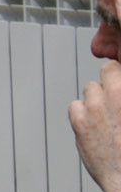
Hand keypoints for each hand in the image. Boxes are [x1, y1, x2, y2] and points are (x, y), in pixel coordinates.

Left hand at [70, 60, 120, 191]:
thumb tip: (118, 92)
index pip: (120, 67)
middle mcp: (116, 96)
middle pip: (107, 72)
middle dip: (112, 81)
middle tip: (117, 97)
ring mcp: (96, 108)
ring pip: (90, 88)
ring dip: (97, 98)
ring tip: (108, 115)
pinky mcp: (80, 122)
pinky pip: (75, 105)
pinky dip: (82, 112)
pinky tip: (94, 124)